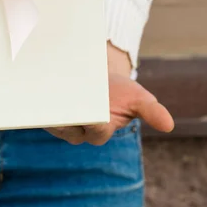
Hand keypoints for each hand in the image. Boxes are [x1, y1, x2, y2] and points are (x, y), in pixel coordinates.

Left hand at [47, 43, 173, 145]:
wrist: (97, 76)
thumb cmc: (119, 91)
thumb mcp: (138, 97)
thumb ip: (151, 111)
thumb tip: (169, 125)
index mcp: (100, 129)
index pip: (96, 130)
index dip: (95, 123)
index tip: (96, 113)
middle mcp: (78, 129)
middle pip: (70, 126)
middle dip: (68, 115)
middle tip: (65, 101)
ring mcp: (60, 120)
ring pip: (53, 118)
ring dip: (49, 108)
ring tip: (47, 93)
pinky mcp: (46, 111)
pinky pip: (40, 109)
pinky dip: (38, 101)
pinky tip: (37, 87)